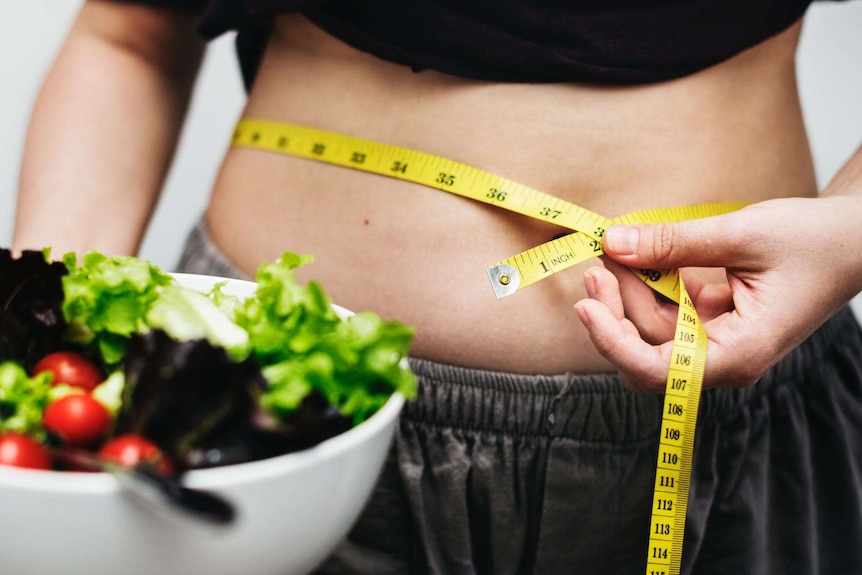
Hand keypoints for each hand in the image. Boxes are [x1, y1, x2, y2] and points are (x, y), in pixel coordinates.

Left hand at [573, 195, 861, 391]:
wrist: (854, 238)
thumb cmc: (814, 241)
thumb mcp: (741, 235)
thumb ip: (673, 243)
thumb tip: (612, 242)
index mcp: (738, 354)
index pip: (656, 371)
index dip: (613, 342)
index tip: (585, 306)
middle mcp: (723, 357)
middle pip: (645, 351)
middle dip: (615, 309)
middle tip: (597, 262)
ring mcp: (716, 340)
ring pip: (651, 328)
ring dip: (628, 290)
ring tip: (614, 248)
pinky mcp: (712, 320)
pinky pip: (667, 310)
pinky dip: (649, 283)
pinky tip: (638, 255)